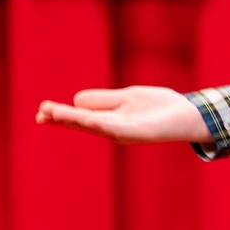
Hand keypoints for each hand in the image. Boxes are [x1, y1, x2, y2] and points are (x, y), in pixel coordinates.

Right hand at [36, 86, 211, 143]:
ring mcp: (127, 132)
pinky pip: (117, 126)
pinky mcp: (141, 132)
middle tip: (41, 113)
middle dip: (63, 118)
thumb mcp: (126, 98)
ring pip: (96, 125)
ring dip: (75, 119)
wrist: (189, 114)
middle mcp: (115, 129)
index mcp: (110, 120)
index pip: (80, 117)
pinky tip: (87, 119)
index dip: (62, 114)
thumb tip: (75, 100)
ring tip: (55, 114)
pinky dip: (100, 123)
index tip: (41, 111)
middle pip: (83, 123)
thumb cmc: (159, 107)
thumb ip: (103, 100)